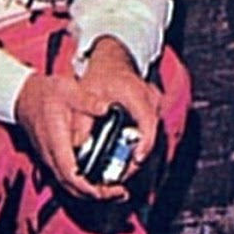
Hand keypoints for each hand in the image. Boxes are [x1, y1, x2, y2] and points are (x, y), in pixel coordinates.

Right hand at [14, 37, 160, 202]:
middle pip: (73, 187)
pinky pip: (68, 180)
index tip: (110, 190)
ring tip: (115, 190)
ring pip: (70, 186)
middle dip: (97, 195)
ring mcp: (50, 160)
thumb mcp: (67, 90)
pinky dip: (84, 186)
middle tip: (120, 192)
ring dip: (92, 193)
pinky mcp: (53, 160)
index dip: (90, 188)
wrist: (24, 96)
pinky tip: (99, 180)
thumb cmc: (44, 94)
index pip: (72, 175)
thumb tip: (107, 108)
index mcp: (56, 142)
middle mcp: (52, 156)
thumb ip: (87, 100)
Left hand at [78, 36, 161, 175]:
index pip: (147, 123)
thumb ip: (82, 119)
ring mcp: (154, 105)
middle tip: (119, 175)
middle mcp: (150, 99)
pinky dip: (137, 145)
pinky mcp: (152, 112)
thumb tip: (78, 145)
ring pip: (150, 136)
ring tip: (117, 170)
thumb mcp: (87, 92)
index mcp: (135, 93)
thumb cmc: (101, 73)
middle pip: (150, 135)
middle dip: (135, 158)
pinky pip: (148, 133)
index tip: (135, 160)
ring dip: (136, 154)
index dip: (143, 145)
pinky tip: (121, 156)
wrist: (113, 58)